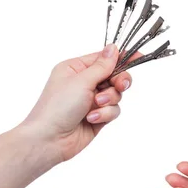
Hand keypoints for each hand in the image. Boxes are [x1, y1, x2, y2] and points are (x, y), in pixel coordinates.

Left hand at [21, 44, 134, 161]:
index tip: (138, 57)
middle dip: (118, 82)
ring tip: (95, 106)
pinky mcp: (97, 117)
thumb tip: (113, 48)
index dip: (121, 58)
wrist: (49, 139)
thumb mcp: (81, 80)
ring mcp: (91, 101)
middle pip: (114, 76)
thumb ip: (102, 66)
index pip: (103, 58)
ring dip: (109, 101)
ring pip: (116, 95)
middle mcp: (84, 83)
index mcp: (76, 69)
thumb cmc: (57, 107)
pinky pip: (113, 111)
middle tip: (121, 85)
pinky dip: (105, 114)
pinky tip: (91, 119)